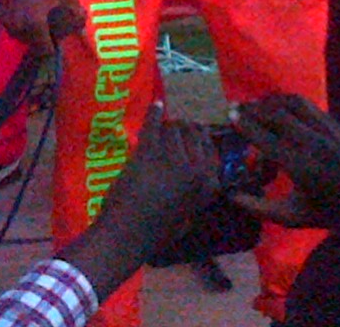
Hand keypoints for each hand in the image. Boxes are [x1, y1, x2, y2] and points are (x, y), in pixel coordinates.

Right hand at [0, 0, 83, 52]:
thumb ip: (77, 16)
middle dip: (41, 40)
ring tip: (39, 22)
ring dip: (29, 34)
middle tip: (49, 29)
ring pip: (20, 37)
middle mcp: (18, 26)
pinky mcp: (1, 13)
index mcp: (35, 25)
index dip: (53, 47)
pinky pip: (12, 28)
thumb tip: (82, 33)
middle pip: (32, 44)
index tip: (57, 39)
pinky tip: (28, 14)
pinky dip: (20, 25)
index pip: (44, 50)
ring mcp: (7, 20)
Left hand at [63, 119, 220, 298]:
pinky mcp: (148, 152)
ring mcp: (172, 159)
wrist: (128, 234)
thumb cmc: (158, 231)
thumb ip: (198, 194)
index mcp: (208, 186)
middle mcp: (196, 169)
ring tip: (163, 125)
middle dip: (185, 128)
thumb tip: (203, 177)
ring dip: (168, 125)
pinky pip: (153, 125)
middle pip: (194, 134)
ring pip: (173, 128)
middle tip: (178, 126)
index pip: (211, 150)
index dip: (203, 138)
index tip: (198, 130)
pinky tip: (156, 105)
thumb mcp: (188, 215)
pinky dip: (154, 113)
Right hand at [229, 94, 339, 230]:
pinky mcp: (334, 124)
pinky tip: (278, 108)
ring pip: (293, 103)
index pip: (266, 138)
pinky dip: (288, 102)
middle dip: (253, 108)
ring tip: (256, 105)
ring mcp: (327, 131)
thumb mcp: (291, 216)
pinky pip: (307, 105)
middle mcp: (314, 144)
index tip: (230, 115)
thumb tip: (230, 196)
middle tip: (236, 107)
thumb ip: (258, 207)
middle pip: (276, 115)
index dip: (245, 124)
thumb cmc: (326, 212)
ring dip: (270, 101)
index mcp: (301, 168)